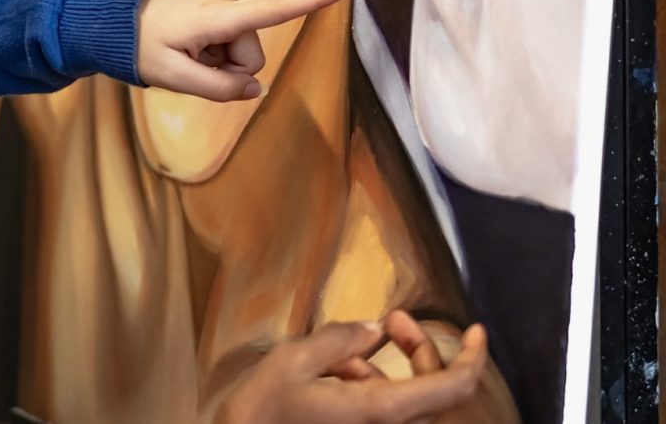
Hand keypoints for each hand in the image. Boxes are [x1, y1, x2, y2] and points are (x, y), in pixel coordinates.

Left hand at [135, 0, 363, 100]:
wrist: (110, 15)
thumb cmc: (138, 46)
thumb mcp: (173, 78)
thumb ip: (217, 89)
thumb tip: (255, 91)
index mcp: (216, 15)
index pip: (274, 10)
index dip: (316, 0)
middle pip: (251, 51)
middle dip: (228, 64)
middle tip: (190, 62)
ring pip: (240, 38)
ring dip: (217, 50)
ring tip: (184, 46)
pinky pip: (228, 23)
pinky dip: (210, 35)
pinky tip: (184, 33)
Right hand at [216, 317, 490, 423]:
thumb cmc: (258, 416)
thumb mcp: (291, 362)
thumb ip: (339, 340)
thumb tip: (372, 329)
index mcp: (380, 412)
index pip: (453, 387)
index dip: (473, 357)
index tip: (474, 330)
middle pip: (433, 390)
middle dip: (420, 348)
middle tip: (393, 320)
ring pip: (405, 401)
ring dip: (387, 369)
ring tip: (345, 350)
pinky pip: (383, 413)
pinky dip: (371, 388)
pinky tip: (336, 373)